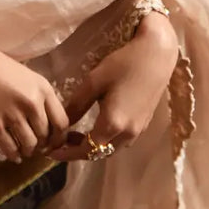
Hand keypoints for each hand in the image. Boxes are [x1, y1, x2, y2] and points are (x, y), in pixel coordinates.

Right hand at [0, 43, 69, 162]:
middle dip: (42, 145)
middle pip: (45, 135)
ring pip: (29, 145)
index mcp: (43, 89)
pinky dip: (13, 155)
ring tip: (24, 150)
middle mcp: (32, 104)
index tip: (54, 142)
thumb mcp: (26, 76)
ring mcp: (13, 116)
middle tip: (37, 147)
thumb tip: (45, 119)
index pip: (62, 122)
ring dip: (28, 151)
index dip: (60, 137)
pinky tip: (13, 156)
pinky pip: (10, 148)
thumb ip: (38, 96)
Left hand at [48, 11, 178, 162]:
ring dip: (95, 146)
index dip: (67, 154)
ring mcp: (139, 129)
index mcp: (112, 125)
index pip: (85, 150)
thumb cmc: (123, 64)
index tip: (51, 152)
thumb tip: (62, 123)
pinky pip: (122, 140)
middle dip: (79, 151)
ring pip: (112, 148)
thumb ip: (77, 106)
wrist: (156, 54)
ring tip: (78, 134)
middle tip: (62, 141)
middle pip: (99, 153)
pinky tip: (100, 125)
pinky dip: (108, 140)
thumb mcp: (93, 82)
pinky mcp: (145, 122)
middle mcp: (127, 133)